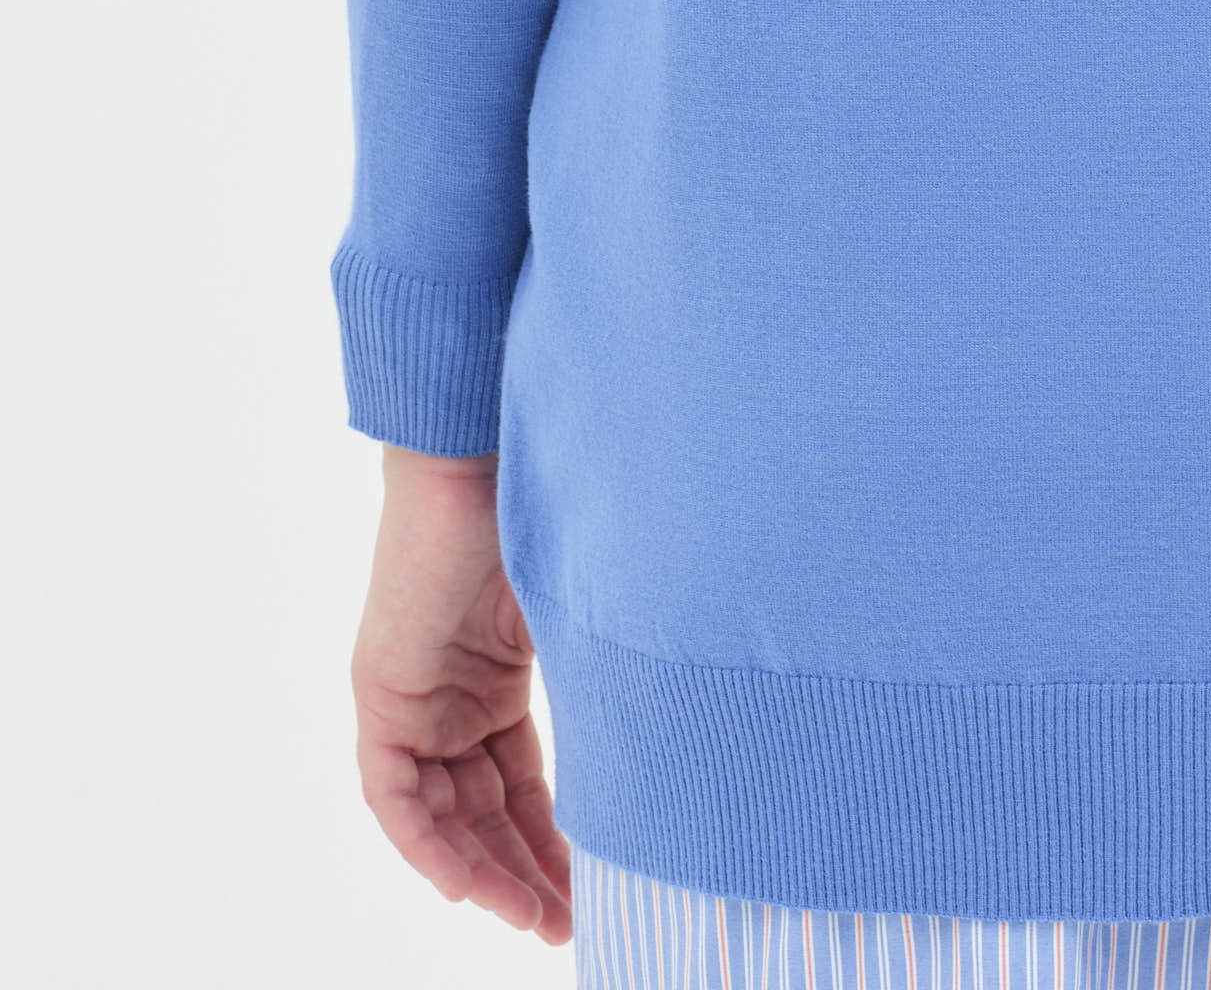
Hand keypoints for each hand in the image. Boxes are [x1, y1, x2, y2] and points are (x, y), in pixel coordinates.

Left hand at [352, 446, 572, 943]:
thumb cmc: (546, 506)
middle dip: (523, 869)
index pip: (518, 781)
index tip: (591, 883)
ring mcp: (412, 693)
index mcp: (492, 671)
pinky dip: (428, 841)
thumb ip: (601, 678)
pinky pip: (395, 795)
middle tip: (568, 920)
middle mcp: (447, 691)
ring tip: (535, 916)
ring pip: (440, 813)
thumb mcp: (582, 614)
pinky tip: (467, 883)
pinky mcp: (381, 690)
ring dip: (483, 871)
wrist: (489, 450)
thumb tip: (670, 732)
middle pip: (481, 808)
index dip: (551, 837)